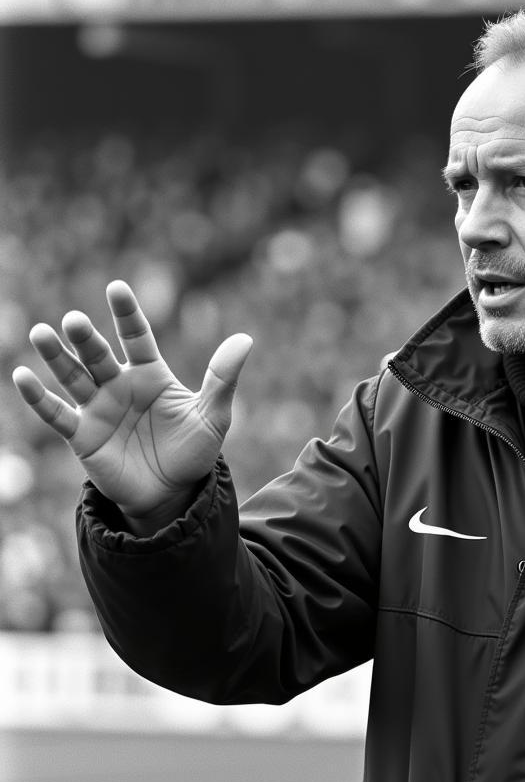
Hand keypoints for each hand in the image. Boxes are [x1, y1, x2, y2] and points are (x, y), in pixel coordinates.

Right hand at [12, 280, 251, 532]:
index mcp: (151, 374)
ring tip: (42, 333)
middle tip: (75, 320)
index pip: (137, 337)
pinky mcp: (82, 435)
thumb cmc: (193, 450)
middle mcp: (119, 385)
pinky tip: (21, 377)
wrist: (174, 493)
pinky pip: (56, 414)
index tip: (117, 288)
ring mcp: (98, 408)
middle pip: (100, 354)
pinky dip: (38, 397)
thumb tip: (246, 340)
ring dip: (57, 357)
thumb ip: (223, 378)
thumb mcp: (214, 416)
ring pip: (73, 376)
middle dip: (87, 338)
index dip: (126, 313)